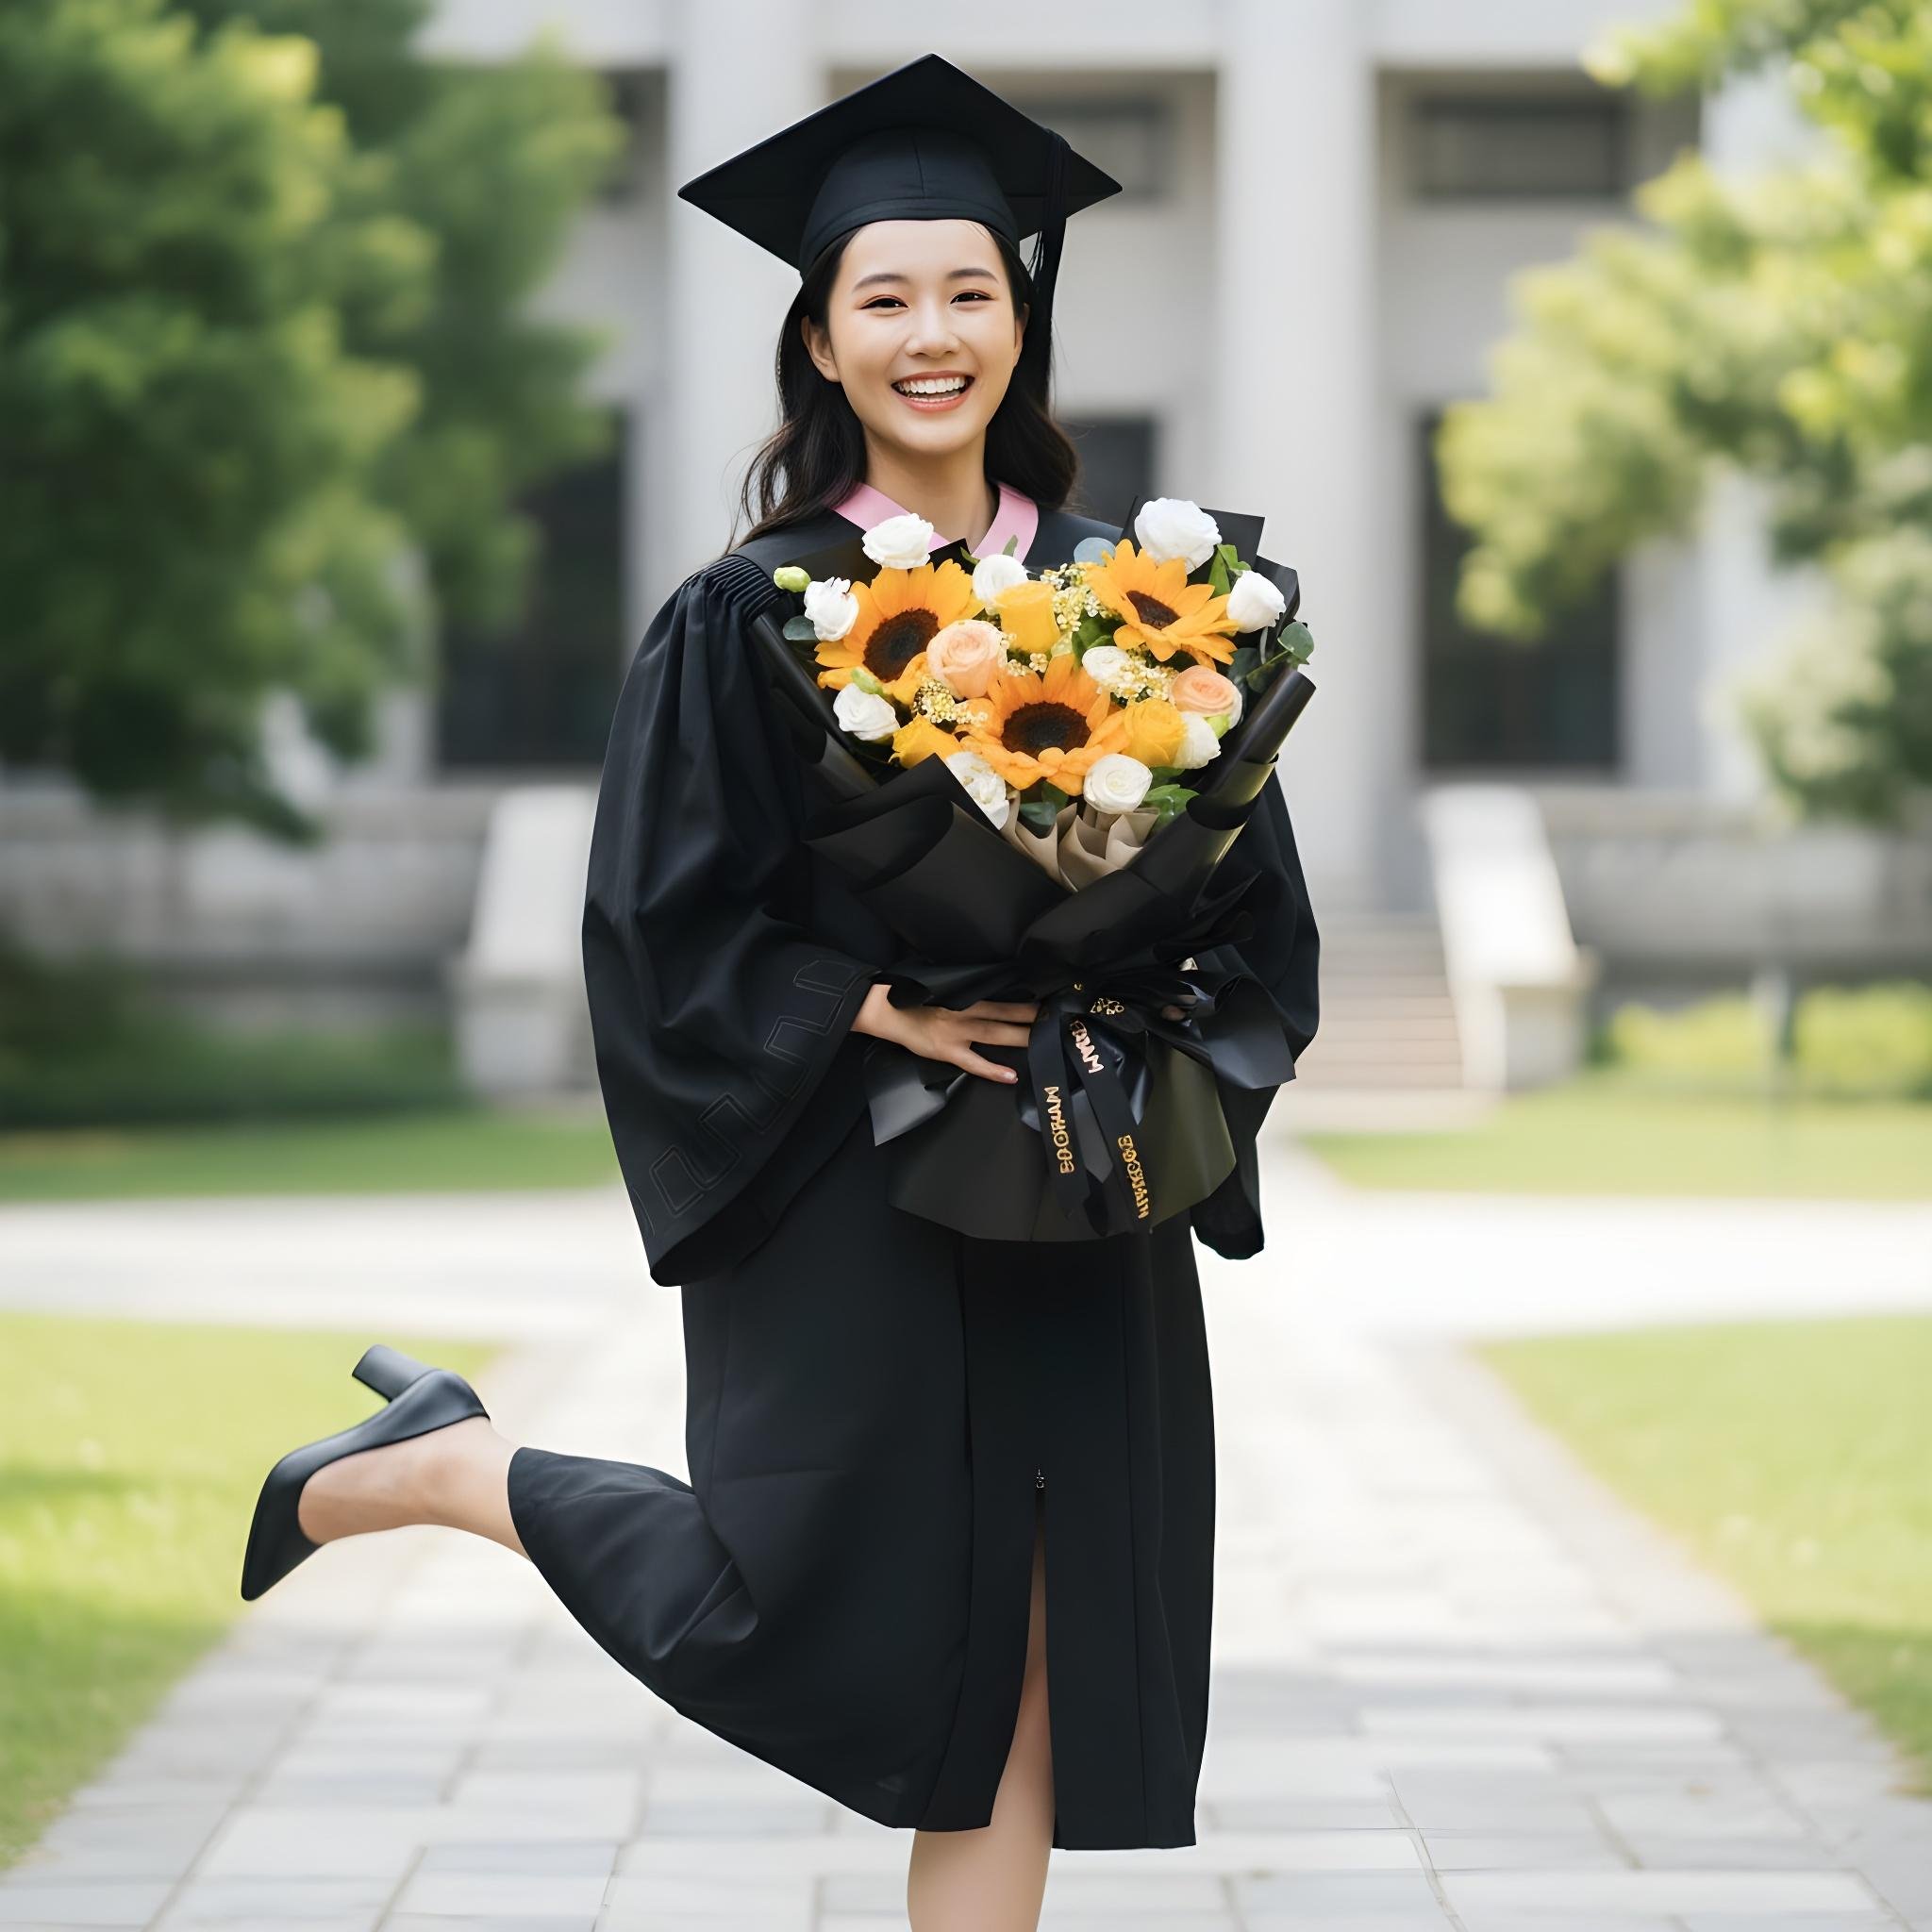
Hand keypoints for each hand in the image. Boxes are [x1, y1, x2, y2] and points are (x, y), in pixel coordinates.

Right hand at [850, 982, 1038, 1083]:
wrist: (891, 1013)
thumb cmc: (919, 1004)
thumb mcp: (948, 995)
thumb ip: (970, 997)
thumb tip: (996, 1000)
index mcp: (967, 998)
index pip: (1004, 998)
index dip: (1027, 1002)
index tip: (1049, 1002)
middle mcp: (967, 1012)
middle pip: (1006, 1012)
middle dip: (1032, 1015)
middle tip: (1057, 1017)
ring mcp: (958, 1032)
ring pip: (996, 1033)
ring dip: (1021, 1036)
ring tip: (1043, 1040)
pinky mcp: (948, 1051)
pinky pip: (974, 1063)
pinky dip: (993, 1070)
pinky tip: (1011, 1076)